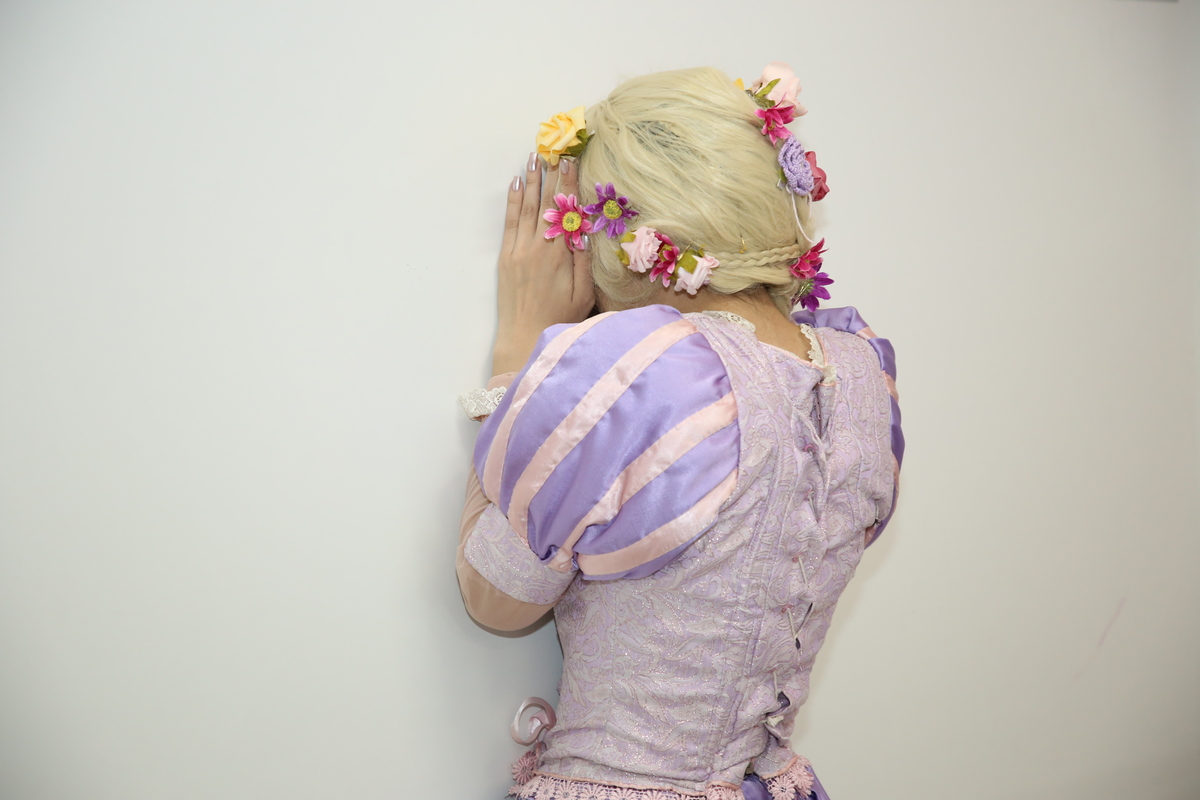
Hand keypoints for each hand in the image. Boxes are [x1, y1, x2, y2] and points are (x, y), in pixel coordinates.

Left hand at [492, 154, 594, 375]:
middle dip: (551, 175)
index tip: (571, 162)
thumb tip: (587, 229)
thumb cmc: (559, 320)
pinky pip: (509, 222)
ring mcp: (518, 250)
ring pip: (526, 208)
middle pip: (546, 203)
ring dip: (531, 181)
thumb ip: (584, 261)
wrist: (523, 338)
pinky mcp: (506, 257)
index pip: (566, 210)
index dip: (568, 184)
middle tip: (554, 150)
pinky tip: (516, 184)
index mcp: (559, 255)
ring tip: (534, 157)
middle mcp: (537, 247)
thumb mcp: (583, 294)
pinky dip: (513, 201)